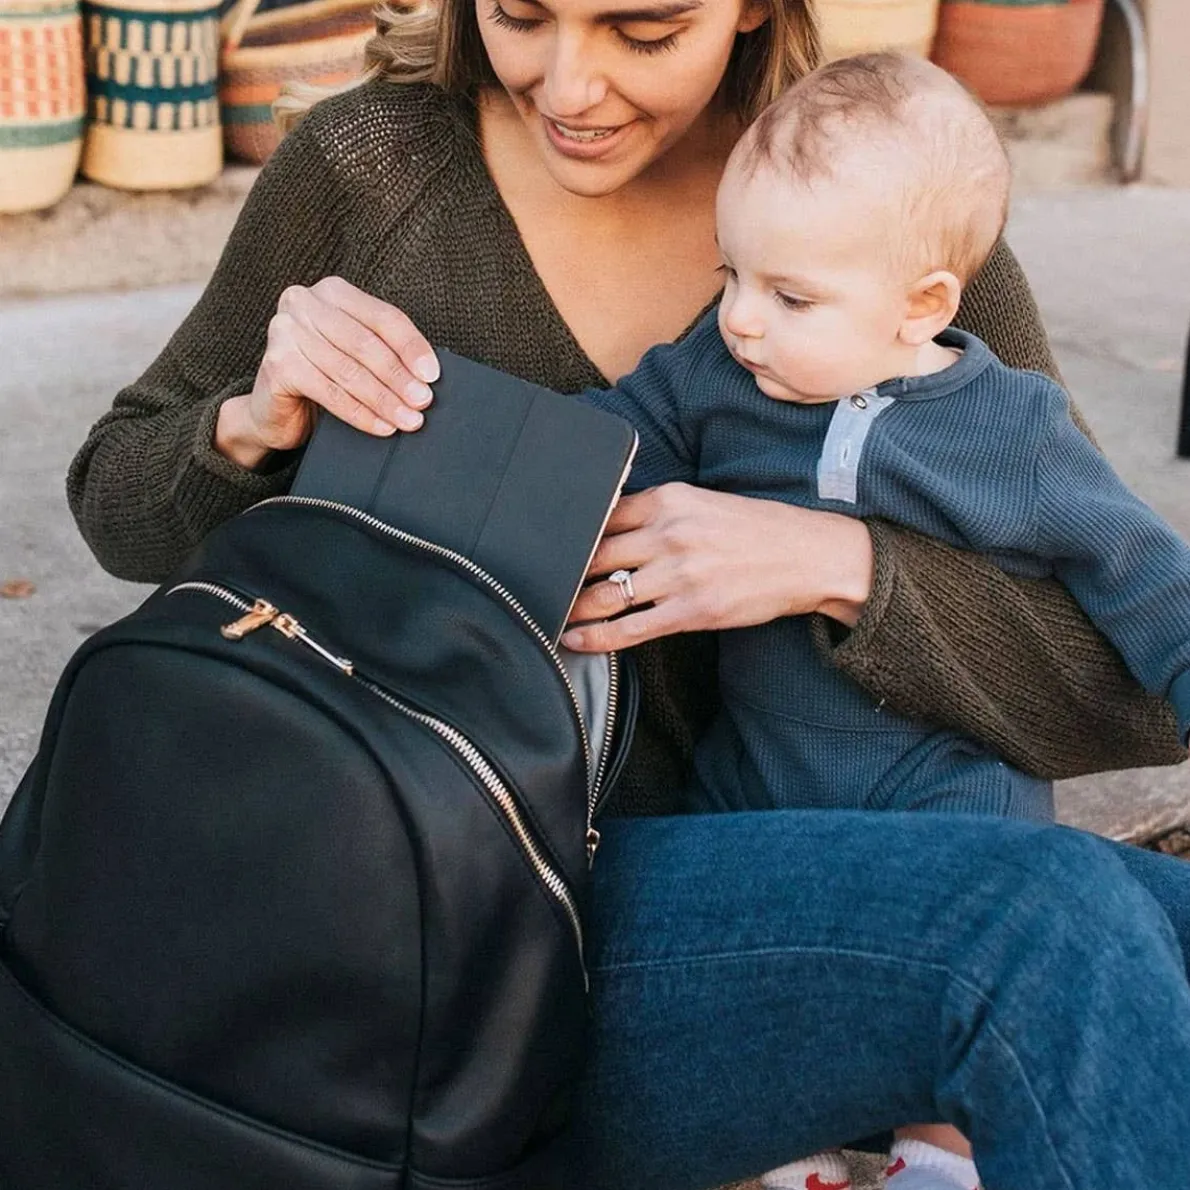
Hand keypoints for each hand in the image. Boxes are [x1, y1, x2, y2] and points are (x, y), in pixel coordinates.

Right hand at [215, 277, 437, 467]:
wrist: (275, 410)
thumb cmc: (323, 377)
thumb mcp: (355, 355)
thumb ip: (383, 351)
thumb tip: (426, 375)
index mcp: (332, 292)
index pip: (383, 316)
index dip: (412, 347)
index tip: (432, 375)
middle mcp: (304, 303)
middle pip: (366, 344)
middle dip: (399, 377)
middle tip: (423, 401)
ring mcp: (286, 331)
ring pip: (349, 371)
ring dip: (385, 399)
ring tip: (409, 419)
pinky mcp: (277, 364)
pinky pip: (330, 392)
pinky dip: (360, 414)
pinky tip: (382, 427)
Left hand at [560, 483, 873, 651]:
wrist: (809, 556)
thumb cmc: (756, 529)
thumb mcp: (703, 503)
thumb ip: (658, 512)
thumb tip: (609, 527)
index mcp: (669, 499)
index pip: (602, 515)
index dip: (572, 534)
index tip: (550, 546)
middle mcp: (668, 534)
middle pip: (595, 555)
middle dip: (564, 572)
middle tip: (537, 584)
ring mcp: (679, 574)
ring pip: (604, 594)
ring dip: (573, 607)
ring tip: (551, 615)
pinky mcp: (691, 611)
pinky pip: (630, 628)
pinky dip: (596, 638)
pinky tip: (575, 640)